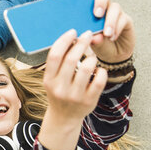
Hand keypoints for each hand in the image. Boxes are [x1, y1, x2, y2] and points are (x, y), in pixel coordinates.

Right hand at [38, 30, 106, 149]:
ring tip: (92, 56)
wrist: (64, 117)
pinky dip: (102, 72)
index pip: (54, 55)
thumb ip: (59, 62)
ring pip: (87, 68)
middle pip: (71, 59)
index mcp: (48, 80)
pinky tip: (99, 70)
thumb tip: (71, 38)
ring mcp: (75, 96)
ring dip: (91, 57)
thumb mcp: (52, 80)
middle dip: (81, 43)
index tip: (73, 32)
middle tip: (88, 35)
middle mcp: (60, 88)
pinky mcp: (89, 101)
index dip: (64, 40)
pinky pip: (99, 81)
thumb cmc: (59, 92)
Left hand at [64, 0, 134, 62]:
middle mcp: (102, 6)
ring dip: (109, 20)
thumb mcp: (88, 42)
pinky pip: (123, 19)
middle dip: (100, 0)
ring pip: (114, 7)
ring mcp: (114, 11)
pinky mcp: (125, 19)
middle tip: (96, 14)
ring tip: (106, 33)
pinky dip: (116, 28)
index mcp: (87, 9)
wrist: (113, 55)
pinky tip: (111, 37)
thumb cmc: (97, 45)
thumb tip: (93, 37)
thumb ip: (88, 38)